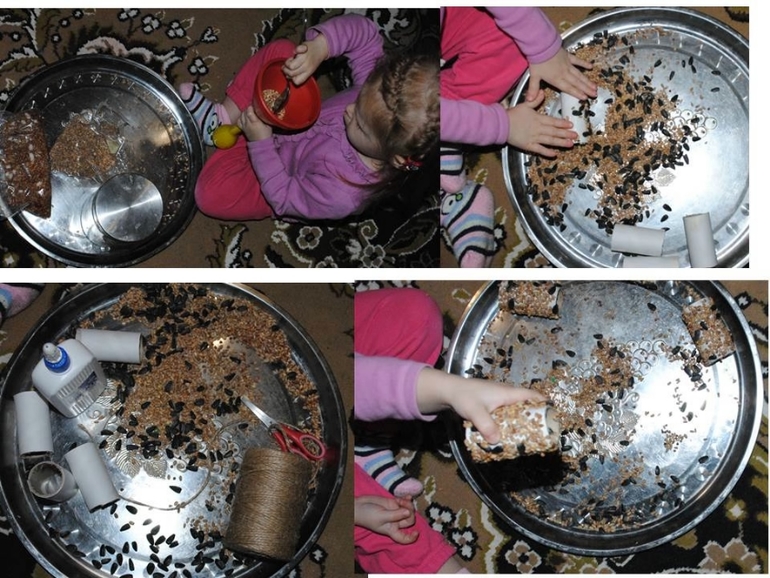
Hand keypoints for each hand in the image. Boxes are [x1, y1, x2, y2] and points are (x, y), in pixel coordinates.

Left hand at [237, 105, 271, 140]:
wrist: (261, 144)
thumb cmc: (266, 134)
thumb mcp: (268, 125)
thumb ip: (264, 117)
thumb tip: (263, 110)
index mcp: (255, 122)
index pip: (249, 111)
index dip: (251, 107)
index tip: (255, 106)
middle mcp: (248, 123)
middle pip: (244, 112)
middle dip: (248, 109)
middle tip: (253, 108)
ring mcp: (244, 126)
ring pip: (241, 116)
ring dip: (244, 112)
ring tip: (249, 112)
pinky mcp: (242, 129)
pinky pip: (238, 121)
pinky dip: (240, 117)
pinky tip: (244, 117)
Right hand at [283, 34, 328, 85]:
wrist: (320, 49)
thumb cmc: (313, 59)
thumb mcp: (308, 69)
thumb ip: (299, 74)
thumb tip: (287, 76)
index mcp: (308, 72)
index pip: (297, 81)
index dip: (292, 78)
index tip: (291, 73)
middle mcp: (306, 66)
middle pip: (292, 73)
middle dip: (286, 70)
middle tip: (287, 66)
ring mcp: (305, 58)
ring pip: (291, 66)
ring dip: (287, 63)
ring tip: (289, 60)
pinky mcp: (303, 49)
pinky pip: (297, 50)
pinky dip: (295, 50)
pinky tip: (295, 51)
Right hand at [355, 495, 417, 543]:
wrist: (359, 505)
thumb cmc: (367, 515)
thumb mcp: (381, 517)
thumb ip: (395, 515)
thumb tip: (408, 512)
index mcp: (392, 530)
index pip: (403, 538)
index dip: (411, 537)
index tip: (417, 532)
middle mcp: (395, 522)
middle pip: (409, 520)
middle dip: (410, 513)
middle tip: (403, 505)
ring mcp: (395, 512)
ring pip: (408, 510)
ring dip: (408, 504)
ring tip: (401, 500)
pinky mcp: (393, 503)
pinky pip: (403, 502)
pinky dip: (407, 499)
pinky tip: (408, 496)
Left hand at [416, 369, 546, 443]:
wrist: (448, 391)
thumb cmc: (463, 397)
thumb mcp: (474, 412)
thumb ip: (486, 425)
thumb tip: (497, 441)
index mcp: (507, 393)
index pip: (531, 395)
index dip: (544, 404)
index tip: (554, 416)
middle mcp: (506, 395)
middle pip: (527, 404)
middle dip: (536, 417)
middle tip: (543, 434)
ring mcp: (499, 400)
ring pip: (517, 410)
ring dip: (523, 421)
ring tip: (529, 438)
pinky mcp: (492, 406)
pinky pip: (507, 414)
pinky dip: (511, 423)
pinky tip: (510, 436)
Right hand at [506, 91, 577, 157]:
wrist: (501, 125)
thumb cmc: (513, 114)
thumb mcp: (525, 105)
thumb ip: (535, 100)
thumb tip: (542, 91)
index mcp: (538, 118)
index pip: (553, 121)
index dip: (563, 123)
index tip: (571, 125)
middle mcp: (538, 129)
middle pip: (554, 132)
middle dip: (566, 134)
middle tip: (576, 136)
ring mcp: (534, 138)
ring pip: (550, 141)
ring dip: (561, 143)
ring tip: (570, 144)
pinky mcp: (528, 146)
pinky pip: (539, 150)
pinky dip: (547, 152)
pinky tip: (554, 154)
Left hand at [526, 47, 596, 101]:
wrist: (541, 45)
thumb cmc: (537, 61)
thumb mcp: (534, 76)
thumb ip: (533, 89)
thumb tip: (529, 101)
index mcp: (556, 79)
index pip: (568, 88)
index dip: (577, 93)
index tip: (585, 98)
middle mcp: (564, 73)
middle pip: (577, 83)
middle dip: (586, 89)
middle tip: (595, 94)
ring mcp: (567, 64)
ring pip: (579, 74)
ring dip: (587, 80)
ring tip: (595, 86)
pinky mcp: (568, 56)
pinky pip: (577, 61)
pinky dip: (584, 64)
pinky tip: (591, 67)